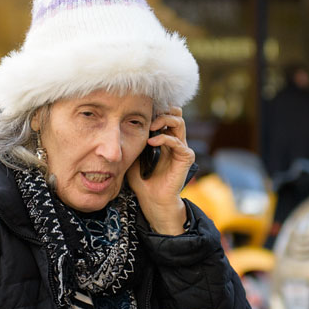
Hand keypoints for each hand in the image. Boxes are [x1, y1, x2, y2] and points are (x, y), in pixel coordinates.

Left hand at [127, 106, 194, 234]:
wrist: (152, 199)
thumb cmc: (142, 179)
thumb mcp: (134, 154)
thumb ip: (133, 140)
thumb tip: (122, 124)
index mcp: (164, 138)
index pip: (166, 114)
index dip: (156, 109)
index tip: (141, 110)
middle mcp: (175, 141)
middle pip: (175, 113)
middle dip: (162, 111)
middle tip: (148, 117)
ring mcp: (182, 148)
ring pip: (179, 122)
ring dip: (163, 120)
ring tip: (151, 126)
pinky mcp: (186, 158)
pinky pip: (177, 142)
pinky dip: (164, 138)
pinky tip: (151, 142)